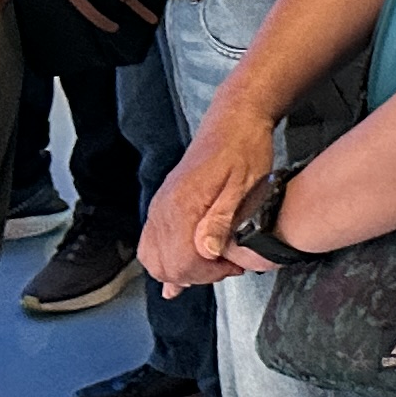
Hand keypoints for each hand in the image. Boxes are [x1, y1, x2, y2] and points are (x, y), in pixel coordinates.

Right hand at [146, 126, 276, 290]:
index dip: (208, 273)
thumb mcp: (245, 185)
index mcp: (182, 205)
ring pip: (154, 259)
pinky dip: (165, 260)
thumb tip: (206, 252)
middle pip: (165, 266)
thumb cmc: (243, 149)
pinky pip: (151, 244)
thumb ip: (222, 220)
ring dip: (181, 270)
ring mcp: (159, 208)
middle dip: (197, 275)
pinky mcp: (162, 206)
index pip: (180, 262)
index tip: (231, 265)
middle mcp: (163, 209)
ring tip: (211, 263)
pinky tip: (178, 272)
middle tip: (226, 264)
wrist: (234, 121)